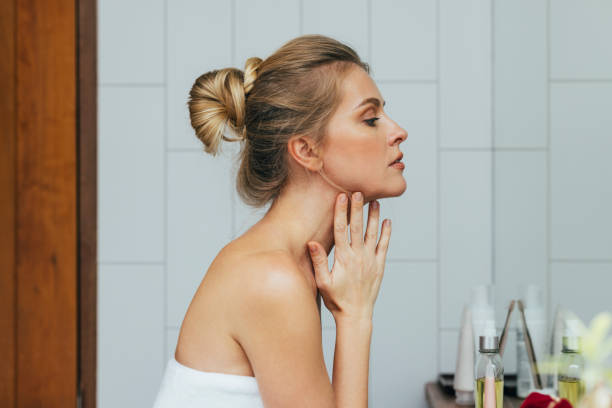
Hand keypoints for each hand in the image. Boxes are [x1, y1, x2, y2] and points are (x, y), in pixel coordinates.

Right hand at [307, 192, 391, 321]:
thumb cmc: (336, 300)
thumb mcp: (323, 282)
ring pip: (372, 234)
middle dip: (357, 208)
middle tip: (359, 191)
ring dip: (373, 217)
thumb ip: (319, 262)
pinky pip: (383, 246)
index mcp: (343, 258)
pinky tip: (387, 222)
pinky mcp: (379, 266)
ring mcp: (370, 260)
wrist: (356, 315)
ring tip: (375, 202)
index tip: (341, 197)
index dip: (341, 212)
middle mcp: (358, 256)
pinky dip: (386, 233)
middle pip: (357, 227)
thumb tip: (312, 242)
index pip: (341, 230)